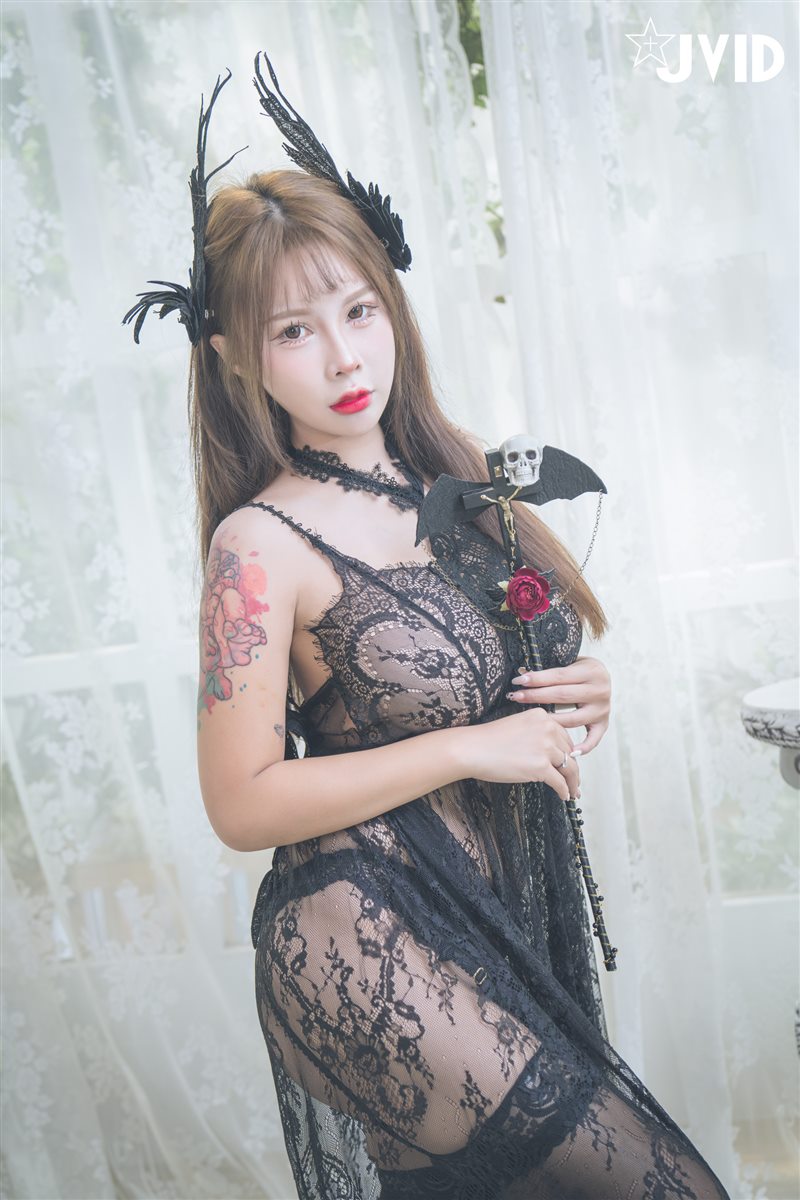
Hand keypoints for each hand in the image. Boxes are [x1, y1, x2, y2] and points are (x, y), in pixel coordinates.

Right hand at [458, 708, 579, 801]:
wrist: (473, 749)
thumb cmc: (488, 740)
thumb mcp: (518, 725)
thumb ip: (537, 733)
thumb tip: (552, 754)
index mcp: (542, 716)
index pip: (564, 736)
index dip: (568, 752)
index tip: (570, 761)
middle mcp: (548, 729)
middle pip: (570, 752)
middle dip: (572, 768)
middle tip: (573, 779)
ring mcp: (546, 748)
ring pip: (569, 768)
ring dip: (572, 782)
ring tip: (572, 791)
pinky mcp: (541, 767)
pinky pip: (560, 782)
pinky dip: (564, 791)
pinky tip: (564, 796)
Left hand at [507, 655, 610, 753]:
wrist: (600, 678)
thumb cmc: (578, 670)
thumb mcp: (569, 663)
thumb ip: (551, 670)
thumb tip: (523, 674)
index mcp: (592, 671)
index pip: (560, 676)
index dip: (538, 678)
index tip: (518, 680)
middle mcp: (600, 691)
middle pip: (563, 696)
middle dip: (536, 695)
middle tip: (516, 696)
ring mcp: (602, 709)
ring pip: (572, 718)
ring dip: (550, 721)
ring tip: (531, 720)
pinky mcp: (603, 724)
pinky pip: (593, 739)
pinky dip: (583, 747)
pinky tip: (569, 752)